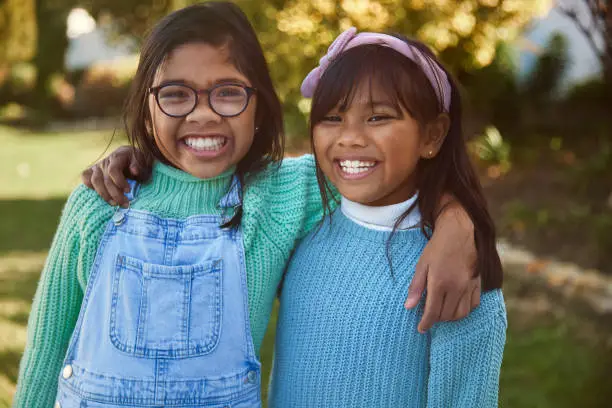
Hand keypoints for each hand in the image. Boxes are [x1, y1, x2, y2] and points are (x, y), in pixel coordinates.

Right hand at [81, 146, 150, 206]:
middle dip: (115, 194)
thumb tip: (134, 171)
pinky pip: (85, 178)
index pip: (113, 170)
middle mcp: (105, 161)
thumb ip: (138, 165)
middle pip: (105, 180)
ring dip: (105, 195)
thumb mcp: (141, 161)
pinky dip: (90, 187)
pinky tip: (101, 195)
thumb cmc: (136, 161)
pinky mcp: (91, 171)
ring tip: (115, 204)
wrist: (129, 156)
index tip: (128, 191)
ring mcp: (97, 166)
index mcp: (118, 156)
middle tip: (125, 204)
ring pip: (95, 181)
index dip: (119, 182)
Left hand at [404, 204, 479, 332]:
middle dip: (436, 320)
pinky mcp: (477, 283)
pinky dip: (464, 310)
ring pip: (461, 314)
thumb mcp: (421, 265)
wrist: (458, 233)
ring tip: (441, 313)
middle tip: (428, 316)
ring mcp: (469, 286)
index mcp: (440, 283)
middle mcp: (456, 287)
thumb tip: (408, 307)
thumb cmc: (437, 248)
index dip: (426, 323)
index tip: (421, 329)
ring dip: (450, 318)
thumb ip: (416, 287)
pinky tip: (455, 306)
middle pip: (446, 315)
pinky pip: (473, 305)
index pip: (432, 312)